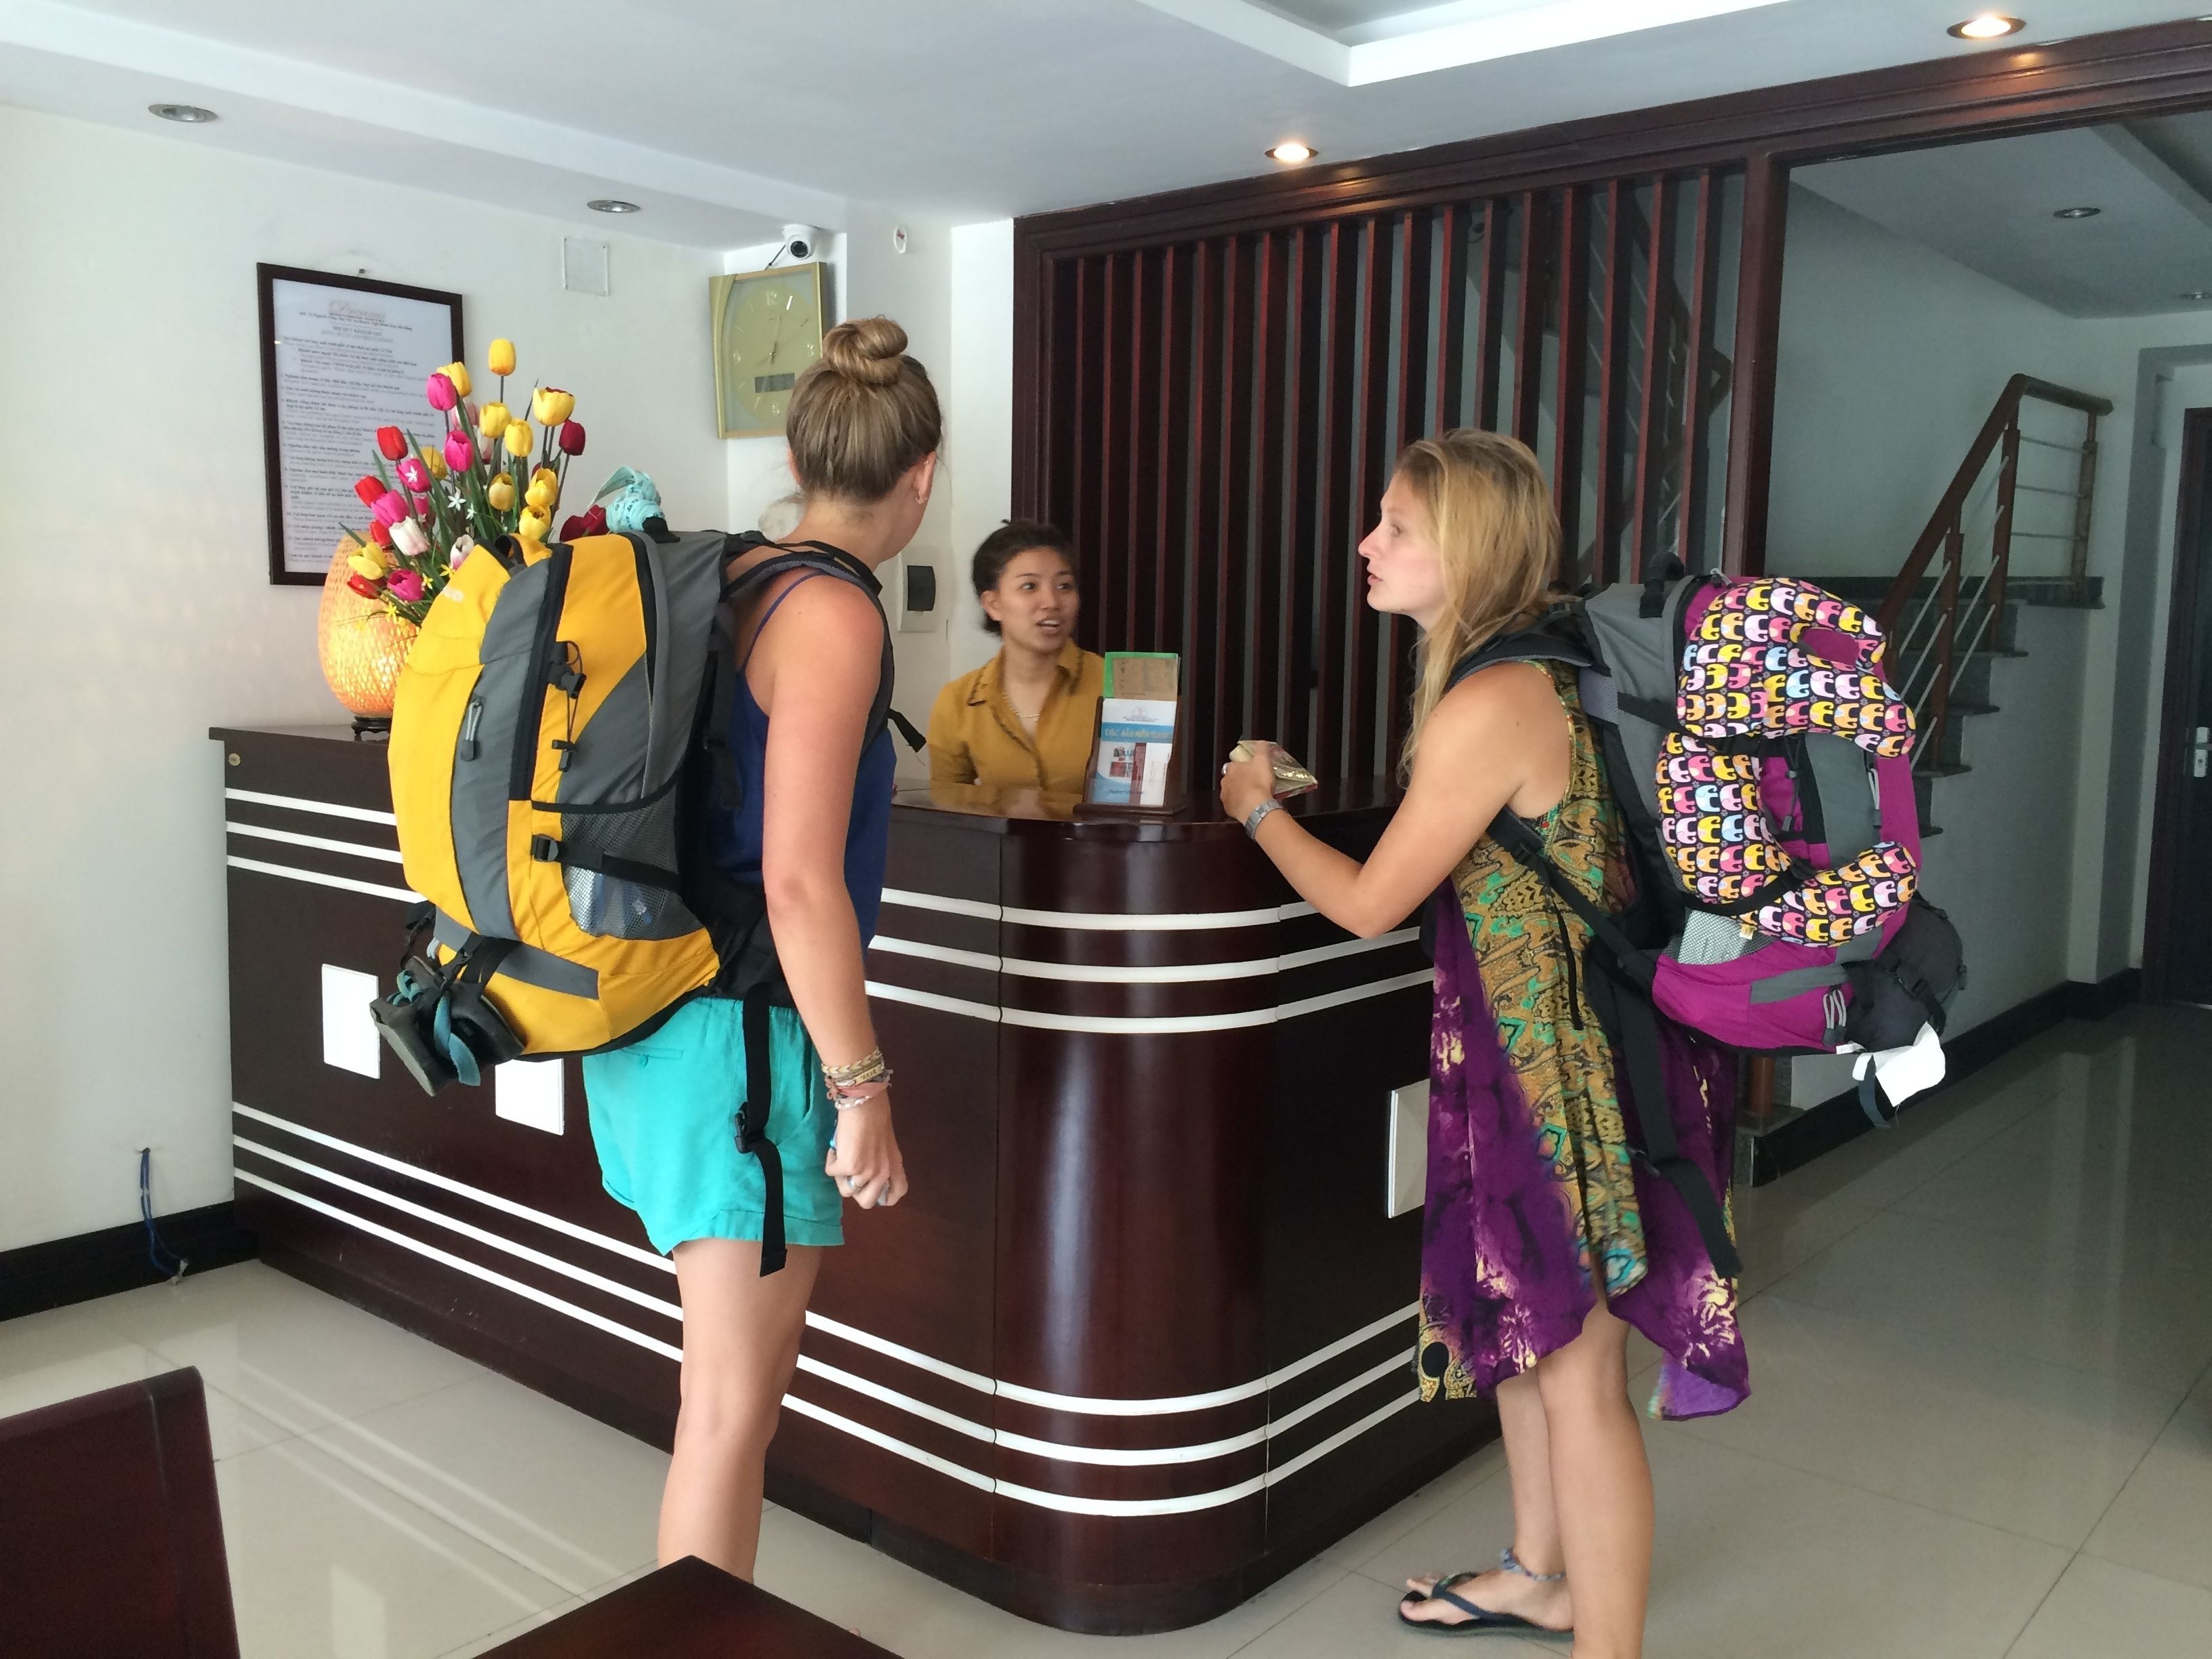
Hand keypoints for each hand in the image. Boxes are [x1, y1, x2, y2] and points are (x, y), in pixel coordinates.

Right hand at [825, 1092, 906, 1209]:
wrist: (864, 1101)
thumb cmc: (875, 1115)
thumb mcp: (885, 1143)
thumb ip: (880, 1160)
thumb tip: (863, 1172)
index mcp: (895, 1165)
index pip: (896, 1194)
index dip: (883, 1197)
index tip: (872, 1190)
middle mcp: (883, 1173)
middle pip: (867, 1202)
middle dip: (855, 1191)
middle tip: (850, 1173)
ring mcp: (866, 1172)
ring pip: (846, 1191)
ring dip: (840, 1175)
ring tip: (841, 1156)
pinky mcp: (849, 1166)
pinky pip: (832, 1173)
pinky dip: (830, 1161)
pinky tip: (835, 1147)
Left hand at [1220, 743, 1278, 824]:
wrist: (1255, 808)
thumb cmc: (1258, 782)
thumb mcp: (1263, 761)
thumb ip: (1261, 749)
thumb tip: (1261, 743)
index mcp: (1232, 769)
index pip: (1234, 764)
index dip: (1242, 766)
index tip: (1251, 769)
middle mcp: (1225, 782)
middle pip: (1232, 779)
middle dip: (1241, 780)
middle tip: (1254, 783)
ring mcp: (1225, 797)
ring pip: (1232, 793)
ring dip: (1240, 793)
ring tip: (1254, 796)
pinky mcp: (1229, 810)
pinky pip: (1235, 806)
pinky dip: (1241, 806)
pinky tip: (1251, 806)